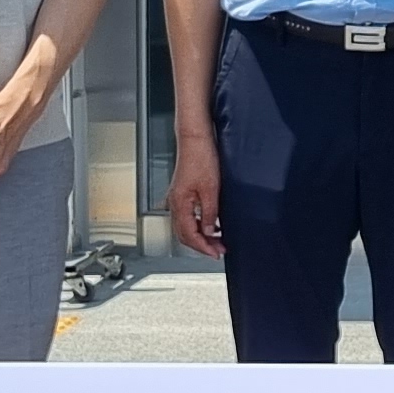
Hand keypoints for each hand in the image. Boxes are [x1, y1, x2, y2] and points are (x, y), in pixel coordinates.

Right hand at [167, 133, 224, 258]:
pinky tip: (211, 225)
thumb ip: (209, 213)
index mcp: (179, 203)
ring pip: (185, 226)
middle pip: (184, 234)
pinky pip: (188, 216)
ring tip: (217, 240)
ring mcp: (177, 198)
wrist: (195, 139)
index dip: (203, 247)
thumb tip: (208, 230)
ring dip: (201, 236)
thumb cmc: (201, 157)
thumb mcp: (211, 189)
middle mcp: (175, 203)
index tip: (216, 253)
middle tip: (218, 250)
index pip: (189, 235)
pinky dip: (199, 225)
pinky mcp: (182, 193)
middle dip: (201, 245)